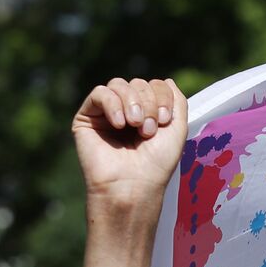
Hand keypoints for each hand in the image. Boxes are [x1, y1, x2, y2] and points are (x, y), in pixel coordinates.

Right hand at [72, 78, 187, 206]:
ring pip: (119, 85)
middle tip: (148, 130)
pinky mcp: (87, 118)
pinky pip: (100, 93)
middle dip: (148, 103)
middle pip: (138, 83)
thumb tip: (167, 80)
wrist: (133, 186)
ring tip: (135, 126)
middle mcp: (127, 112)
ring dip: (132, 102)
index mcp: (148, 114)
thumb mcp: (177, 129)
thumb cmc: (156, 165)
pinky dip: (112, 104)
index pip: (155, 85)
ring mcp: (106, 114)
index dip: (162, 97)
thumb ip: (178, 101)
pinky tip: (119, 123)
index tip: (164, 120)